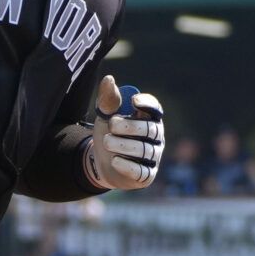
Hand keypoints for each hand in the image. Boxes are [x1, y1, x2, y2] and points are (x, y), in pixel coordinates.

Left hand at [85, 75, 164, 190]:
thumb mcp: (105, 115)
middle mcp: (156, 138)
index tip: (133, 101)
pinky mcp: (147, 176)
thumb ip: (108, 99)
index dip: (148, 104)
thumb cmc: (108, 133)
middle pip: (150, 130)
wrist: (99, 162)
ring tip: (106, 142)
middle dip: (129, 126)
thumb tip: (109, 79)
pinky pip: (141, 171)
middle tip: (111, 124)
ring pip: (144, 151)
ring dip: (123, 146)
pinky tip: (114, 161)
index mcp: (149, 119)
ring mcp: (153, 157)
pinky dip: (127, 165)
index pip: (155, 109)